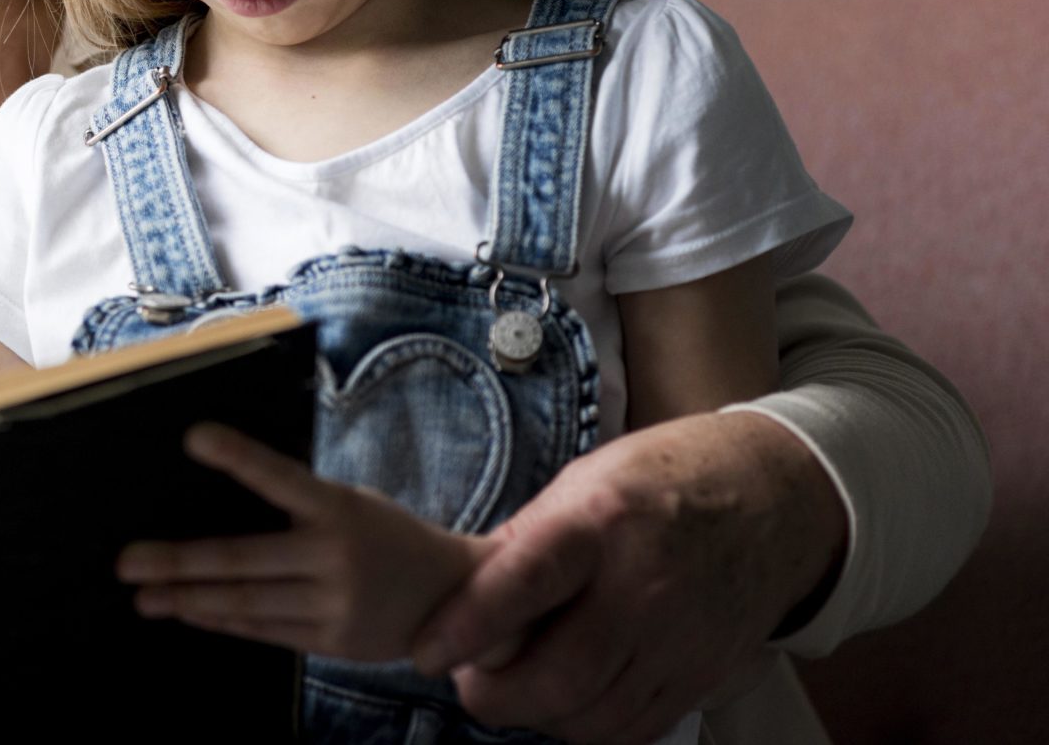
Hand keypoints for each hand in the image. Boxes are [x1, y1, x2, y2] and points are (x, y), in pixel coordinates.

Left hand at [116, 423, 488, 661]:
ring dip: (186, 598)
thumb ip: (300, 503)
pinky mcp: (330, 641)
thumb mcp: (352, 503)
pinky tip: (188, 611)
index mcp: (340, 509)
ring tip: (143, 595)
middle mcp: (335, 558)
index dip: (238, 457)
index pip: (280, 477)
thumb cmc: (387, 535)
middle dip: (178, 562)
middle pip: (242, 560)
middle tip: (127, 561)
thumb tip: (221, 496)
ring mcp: (332, 605)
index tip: (194, 437)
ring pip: (244, 603)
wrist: (453, 595)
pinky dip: (219, 621)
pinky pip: (262, 631)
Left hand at [410, 410, 847, 743]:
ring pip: (595, 714)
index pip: (526, 582)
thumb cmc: (663, 480)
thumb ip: (524, 538)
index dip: (469, 624)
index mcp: (602, 521)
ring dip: (538, 716)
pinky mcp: (702, 676)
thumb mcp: (584, 480)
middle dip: (497, 695)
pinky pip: (634, 728)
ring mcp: (680, 640)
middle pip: (563, 674)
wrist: (774, 500)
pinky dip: (587, 728)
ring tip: (512, 690)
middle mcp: (645, 587)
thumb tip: (459, 588)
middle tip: (467, 683)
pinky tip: (566, 703)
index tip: (426, 652)